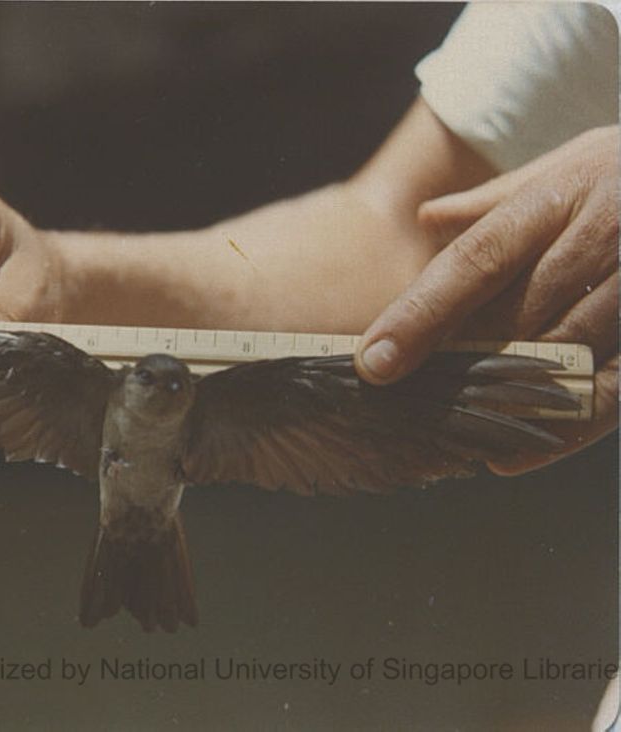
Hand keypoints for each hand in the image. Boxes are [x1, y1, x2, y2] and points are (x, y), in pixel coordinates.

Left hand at [355, 126, 618, 472]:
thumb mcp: (569, 165)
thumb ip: (497, 200)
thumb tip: (426, 220)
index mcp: (565, 192)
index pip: (476, 260)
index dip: (420, 314)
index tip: (373, 361)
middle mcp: (607, 233)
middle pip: (515, 314)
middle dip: (456, 363)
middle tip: (404, 400)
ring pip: (565, 354)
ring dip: (503, 396)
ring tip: (449, 429)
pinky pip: (615, 388)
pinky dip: (564, 426)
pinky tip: (514, 453)